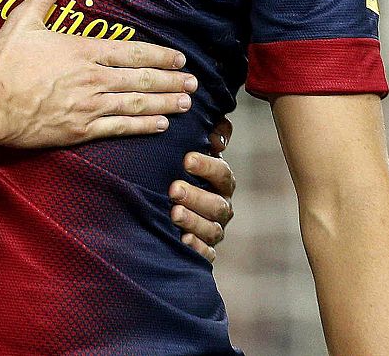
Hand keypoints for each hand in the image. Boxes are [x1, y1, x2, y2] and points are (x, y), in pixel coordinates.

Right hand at [0, 0, 195, 146]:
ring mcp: (89, 107)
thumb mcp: (24, 19)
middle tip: (194, 82)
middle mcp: (93, 79)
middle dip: (171, 80)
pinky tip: (161, 126)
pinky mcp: (80, 131)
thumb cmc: (5, 62)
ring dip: (165, 103)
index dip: (159, 55)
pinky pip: (119, 128)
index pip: (131, 52)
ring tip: (186, 103)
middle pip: (141, 79)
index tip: (179, 58)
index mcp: (83, 51)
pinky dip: (143, 127)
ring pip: (137, 104)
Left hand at [170, 118, 235, 260]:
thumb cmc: (179, 170)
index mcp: (221, 182)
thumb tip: (216, 138)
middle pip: (217, 204)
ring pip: (212, 229)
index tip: (186, 159)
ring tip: (174, 213)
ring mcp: (214, 230)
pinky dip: (197, 248)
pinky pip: (206, 253)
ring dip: (194, 221)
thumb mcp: (191, 149)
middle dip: (196, 196)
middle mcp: (221, 206)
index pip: (222, 174)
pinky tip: (183, 240)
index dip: (207, 166)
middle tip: (174, 189)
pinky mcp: (205, 251)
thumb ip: (208, 135)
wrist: (165, 204)